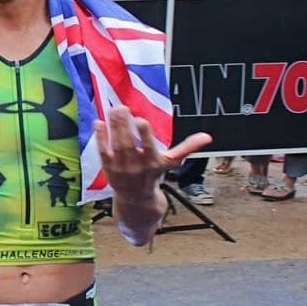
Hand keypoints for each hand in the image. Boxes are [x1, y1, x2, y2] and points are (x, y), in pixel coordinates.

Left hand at [94, 106, 211, 200]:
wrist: (137, 198)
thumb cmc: (155, 174)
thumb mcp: (172, 162)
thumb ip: (188, 147)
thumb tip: (208, 137)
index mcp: (153, 162)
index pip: (148, 147)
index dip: (144, 135)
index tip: (141, 120)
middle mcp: (136, 165)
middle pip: (128, 144)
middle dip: (124, 126)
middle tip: (121, 107)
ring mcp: (121, 166)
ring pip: (116, 145)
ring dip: (113, 127)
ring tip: (113, 109)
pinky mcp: (108, 166)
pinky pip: (103, 151)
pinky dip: (100, 138)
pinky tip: (98, 122)